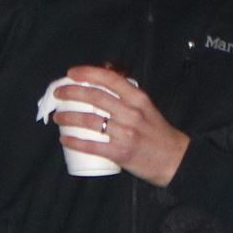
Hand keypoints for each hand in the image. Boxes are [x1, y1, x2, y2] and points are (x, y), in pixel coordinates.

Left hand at [52, 65, 190, 187]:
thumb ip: (126, 95)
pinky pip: (92, 146)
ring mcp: (126, 134)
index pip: (110, 79)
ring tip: (58, 117)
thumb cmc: (156, 132)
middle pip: (95, 98)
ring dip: (68, 118)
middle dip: (71, 93)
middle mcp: (132, 113)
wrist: (174, 159)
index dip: (88, 73)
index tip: (71, 73)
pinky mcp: (120, 153)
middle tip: (58, 94)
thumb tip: (100, 79)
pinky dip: (75, 142)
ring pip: (89, 121)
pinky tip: (65, 139)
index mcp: (138, 99)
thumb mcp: (145, 107)